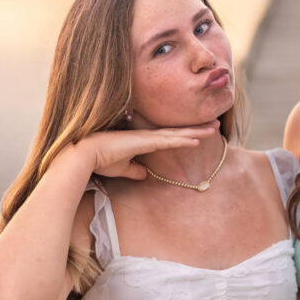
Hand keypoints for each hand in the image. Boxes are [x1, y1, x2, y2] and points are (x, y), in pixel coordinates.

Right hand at [57, 122, 220, 180]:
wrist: (83, 156)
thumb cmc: (100, 161)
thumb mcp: (122, 169)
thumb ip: (135, 171)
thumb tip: (145, 175)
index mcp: (144, 141)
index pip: (171, 136)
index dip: (187, 134)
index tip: (202, 133)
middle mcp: (148, 136)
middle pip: (179, 131)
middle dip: (198, 128)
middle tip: (216, 123)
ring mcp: (147, 137)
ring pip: (178, 133)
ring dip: (198, 131)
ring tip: (216, 127)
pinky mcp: (144, 141)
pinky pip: (169, 140)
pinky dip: (184, 140)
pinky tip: (198, 140)